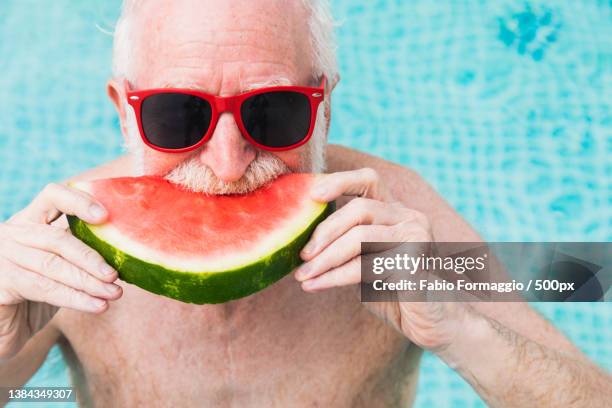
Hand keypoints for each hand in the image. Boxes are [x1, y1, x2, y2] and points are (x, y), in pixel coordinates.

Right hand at [0, 183, 121, 358]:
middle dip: (91, 258)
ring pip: (54, 266)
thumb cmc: (38, 296)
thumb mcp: (60, 268)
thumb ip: (81, 253)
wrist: (5, 330)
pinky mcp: (0, 282)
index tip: (105, 215)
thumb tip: (126, 251)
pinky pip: (45, 289)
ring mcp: (3, 256)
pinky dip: (76, 299)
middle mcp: (13, 234)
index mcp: (30, 221)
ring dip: (89, 282)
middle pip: (58, 239)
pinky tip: (98, 306)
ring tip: (114, 294)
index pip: (53, 197)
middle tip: (116, 275)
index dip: (79, 202)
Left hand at [294, 168, 470, 351]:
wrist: (433, 323)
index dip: (339, 181)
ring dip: (325, 258)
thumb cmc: (395, 292)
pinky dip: (334, 277)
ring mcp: (416, 236)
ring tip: (302, 276)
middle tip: (302, 255)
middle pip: (359, 208)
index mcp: (396, 212)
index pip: (368, 180)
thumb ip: (345, 245)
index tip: (311, 195)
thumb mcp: (365, 262)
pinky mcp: (415, 261)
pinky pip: (365, 265)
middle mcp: (409, 217)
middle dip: (324, 232)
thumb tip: (303, 241)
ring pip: (359, 236)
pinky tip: (314, 286)